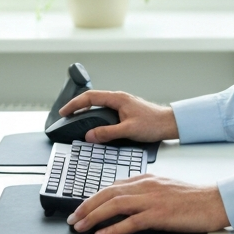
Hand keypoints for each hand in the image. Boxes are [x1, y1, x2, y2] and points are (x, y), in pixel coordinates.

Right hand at [59, 89, 178, 143]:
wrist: (169, 123)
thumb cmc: (153, 124)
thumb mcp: (128, 130)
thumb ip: (107, 133)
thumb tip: (89, 135)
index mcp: (118, 99)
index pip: (90, 97)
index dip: (75, 104)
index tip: (64, 112)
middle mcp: (119, 98)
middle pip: (92, 98)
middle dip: (77, 105)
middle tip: (66, 114)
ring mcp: (122, 103)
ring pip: (99, 103)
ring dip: (86, 109)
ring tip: (76, 117)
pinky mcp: (126, 109)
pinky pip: (105, 109)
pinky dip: (95, 113)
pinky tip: (94, 121)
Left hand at [67, 174, 229, 233]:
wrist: (213, 201)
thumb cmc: (191, 197)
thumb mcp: (163, 188)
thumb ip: (144, 191)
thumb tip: (124, 202)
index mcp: (146, 178)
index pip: (112, 185)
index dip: (93, 197)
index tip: (81, 207)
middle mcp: (146, 186)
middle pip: (108, 193)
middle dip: (86, 206)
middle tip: (73, 218)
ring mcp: (152, 200)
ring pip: (115, 205)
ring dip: (94, 216)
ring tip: (81, 226)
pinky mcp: (159, 215)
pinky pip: (131, 222)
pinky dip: (114, 228)